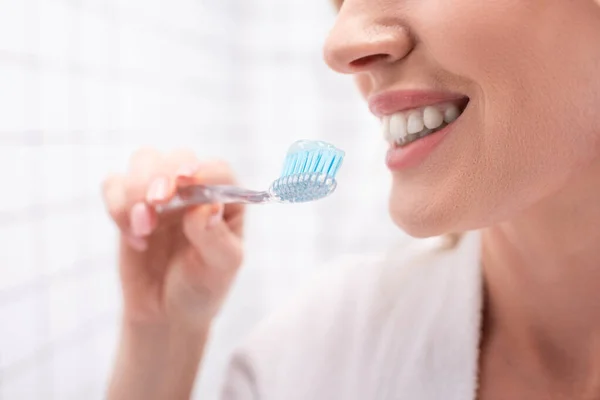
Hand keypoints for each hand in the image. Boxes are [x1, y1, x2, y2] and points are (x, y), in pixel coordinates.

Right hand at [102, 148, 243, 330]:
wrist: (167, 313)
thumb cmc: (203, 286)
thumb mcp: (220, 268)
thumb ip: (215, 237)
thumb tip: (207, 206)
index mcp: (227, 200)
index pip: (218, 170)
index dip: (202, 170)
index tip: (186, 181)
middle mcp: (195, 190)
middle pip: (176, 157)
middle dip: (162, 176)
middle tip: (157, 203)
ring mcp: (162, 194)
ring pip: (143, 160)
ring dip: (137, 190)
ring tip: (144, 228)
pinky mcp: (130, 205)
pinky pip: (114, 184)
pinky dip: (116, 206)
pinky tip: (135, 238)